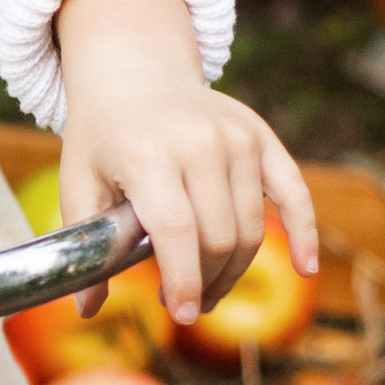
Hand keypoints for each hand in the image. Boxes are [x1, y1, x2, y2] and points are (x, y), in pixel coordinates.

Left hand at [54, 0, 318, 327]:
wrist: (135, 71)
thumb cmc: (102, 135)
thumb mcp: (78, 180)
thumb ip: (84, 242)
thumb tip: (86, 310)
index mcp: (148, 153)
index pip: (177, 229)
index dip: (183, 278)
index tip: (181, 313)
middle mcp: (199, 142)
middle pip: (218, 236)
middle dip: (204, 282)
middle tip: (187, 302)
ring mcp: (236, 138)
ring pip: (250, 228)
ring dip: (233, 270)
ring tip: (210, 288)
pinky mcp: (261, 137)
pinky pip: (294, 192)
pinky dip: (304, 232)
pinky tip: (306, 267)